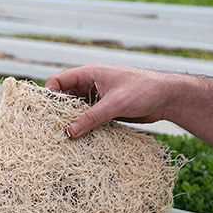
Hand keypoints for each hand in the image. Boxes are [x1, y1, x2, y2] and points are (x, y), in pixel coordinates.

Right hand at [45, 64, 174, 137]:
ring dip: (71, 121)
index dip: (49, 95)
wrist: (166, 97)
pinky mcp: (104, 110)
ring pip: (75, 110)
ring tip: (64, 137)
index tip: (46, 114)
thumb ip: (91, 117)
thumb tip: (69, 132)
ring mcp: (97, 98)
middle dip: (58, 112)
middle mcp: (90, 84)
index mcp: (89, 74)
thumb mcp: (115, 104)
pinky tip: (80, 138)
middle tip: (52, 130)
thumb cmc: (143, 90)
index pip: (58, 81)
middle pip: (64, 97)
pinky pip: (87, 118)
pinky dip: (83, 127)